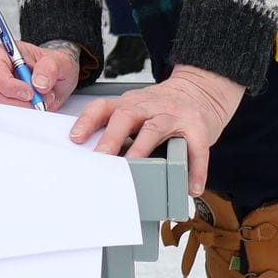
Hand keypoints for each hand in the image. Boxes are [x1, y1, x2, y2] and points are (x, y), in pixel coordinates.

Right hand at [0, 41, 80, 110]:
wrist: (59, 79)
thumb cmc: (54, 65)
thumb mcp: (59, 61)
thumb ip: (50, 68)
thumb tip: (39, 82)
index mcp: (6, 55)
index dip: (9, 85)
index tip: (29, 93)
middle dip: (17, 102)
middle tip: (38, 101)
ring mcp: (1, 91)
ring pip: (0, 106)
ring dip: (23, 108)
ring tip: (42, 101)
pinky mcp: (7, 105)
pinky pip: (8, 115)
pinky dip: (25, 115)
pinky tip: (37, 107)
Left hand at [69, 63, 243, 195]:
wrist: (201, 92)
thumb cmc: (163, 108)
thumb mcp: (137, 109)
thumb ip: (118, 125)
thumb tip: (92, 155)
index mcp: (131, 102)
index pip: (104, 107)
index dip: (88, 121)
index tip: (76, 138)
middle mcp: (150, 105)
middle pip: (126, 116)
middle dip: (112, 136)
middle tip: (102, 157)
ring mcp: (173, 115)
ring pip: (155, 128)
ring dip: (142, 148)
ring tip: (135, 168)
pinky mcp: (197, 127)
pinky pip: (196, 148)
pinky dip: (194, 168)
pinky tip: (191, 186)